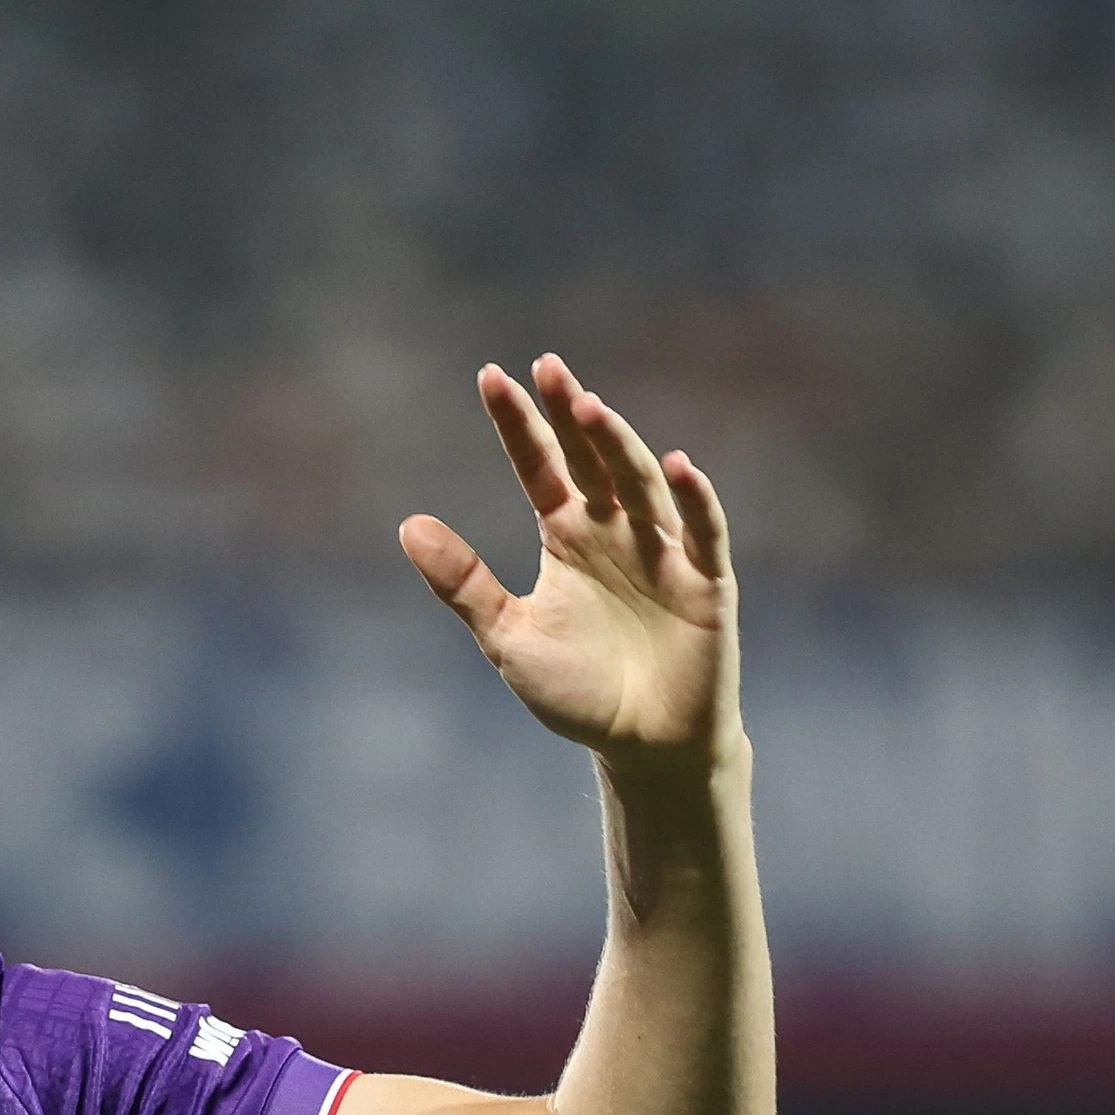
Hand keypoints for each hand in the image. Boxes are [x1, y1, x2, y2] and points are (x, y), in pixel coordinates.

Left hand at [400, 355, 737, 774]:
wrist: (643, 748)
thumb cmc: (578, 693)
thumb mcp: (508, 637)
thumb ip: (464, 583)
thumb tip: (407, 525)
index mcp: (567, 536)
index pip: (541, 466)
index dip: (519, 424)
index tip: (490, 377)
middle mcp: (616, 531)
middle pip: (592, 459)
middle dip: (571, 415)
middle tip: (548, 367)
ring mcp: (663, 552)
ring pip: (641, 485)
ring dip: (618, 445)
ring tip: (591, 407)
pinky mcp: (706, 584)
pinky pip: (703, 534)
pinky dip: (694, 502)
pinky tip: (677, 467)